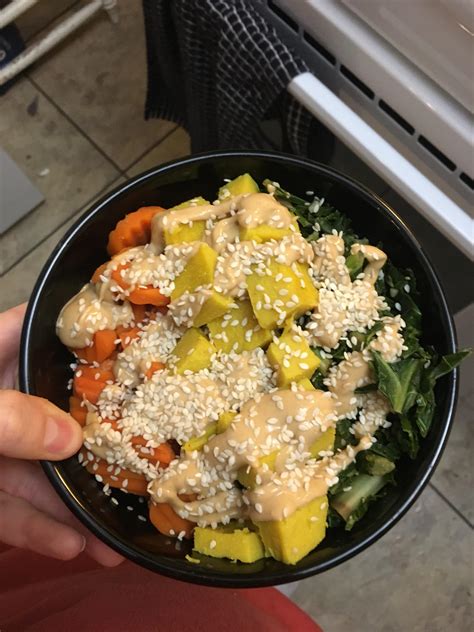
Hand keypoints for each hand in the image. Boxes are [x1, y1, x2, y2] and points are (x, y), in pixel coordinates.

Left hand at [0, 304, 122, 565]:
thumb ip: (9, 419)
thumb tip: (71, 440)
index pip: (37, 328)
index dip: (84, 323)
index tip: (137, 333)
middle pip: (58, 408)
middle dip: (100, 433)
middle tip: (151, 445)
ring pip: (42, 471)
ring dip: (78, 502)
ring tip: (122, 525)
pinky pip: (14, 510)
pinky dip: (40, 529)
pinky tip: (75, 546)